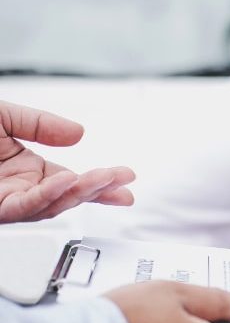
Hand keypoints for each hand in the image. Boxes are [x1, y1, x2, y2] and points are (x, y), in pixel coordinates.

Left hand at [0, 100, 134, 222]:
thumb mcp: (5, 117)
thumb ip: (39, 123)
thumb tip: (78, 133)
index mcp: (24, 171)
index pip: (71, 182)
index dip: (100, 183)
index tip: (124, 178)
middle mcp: (19, 189)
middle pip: (68, 197)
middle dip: (101, 190)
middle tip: (125, 182)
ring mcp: (8, 200)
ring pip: (53, 205)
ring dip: (81, 192)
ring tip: (105, 177)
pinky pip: (26, 206)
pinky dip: (50, 195)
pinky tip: (67, 181)